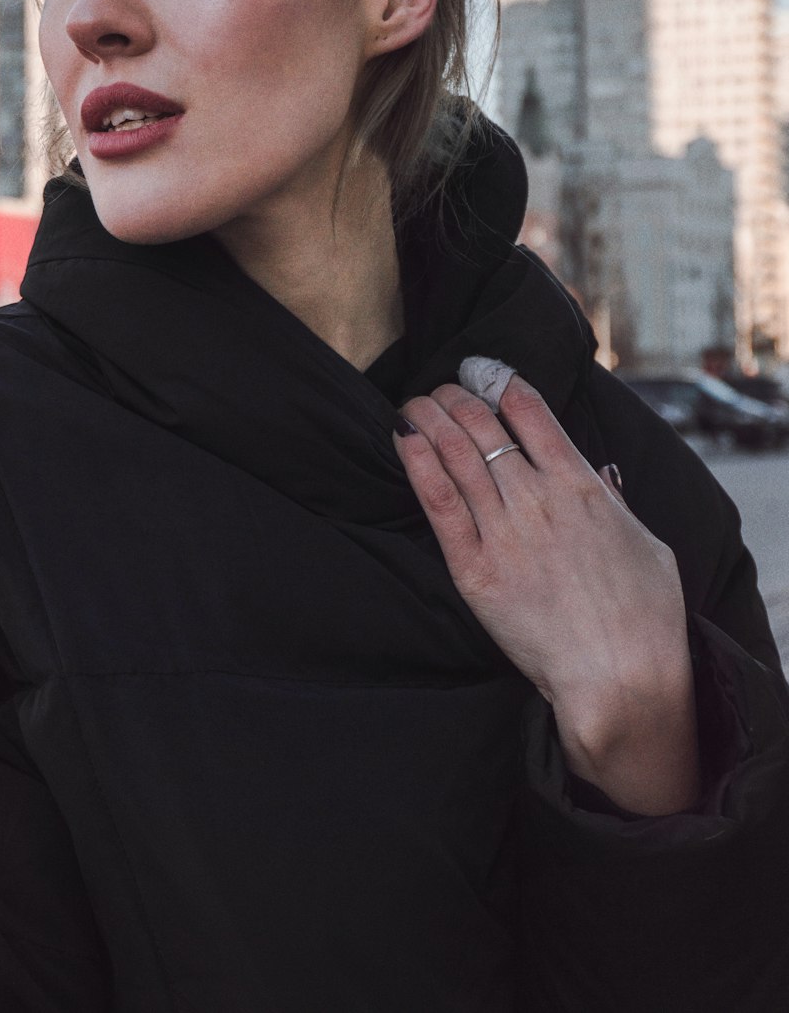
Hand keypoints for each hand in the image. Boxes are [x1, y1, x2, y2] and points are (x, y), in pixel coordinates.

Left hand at [393, 371, 699, 814]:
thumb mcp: (646, 544)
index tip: (482, 372)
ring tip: (416, 403)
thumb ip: (616, 504)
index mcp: (581, 485)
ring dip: (432, 419)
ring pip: (457, 455)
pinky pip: (438, 503)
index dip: (501, 384)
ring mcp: (503, 531)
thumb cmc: (645, 617)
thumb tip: (600, 474)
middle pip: (484, 427)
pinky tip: (403, 438)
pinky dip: (418, 465)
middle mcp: (537, 498)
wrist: (621, 676)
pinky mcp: (474, 569)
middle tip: (441, 390)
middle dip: (457, 398)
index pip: (531, 412)